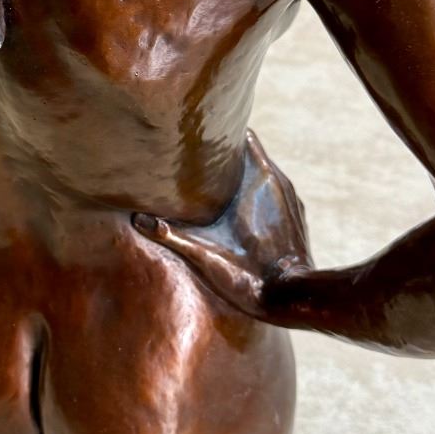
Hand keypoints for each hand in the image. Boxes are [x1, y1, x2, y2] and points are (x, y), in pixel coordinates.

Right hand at [133, 130, 310, 321]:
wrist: (293, 298)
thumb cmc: (251, 275)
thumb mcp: (206, 255)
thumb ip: (172, 236)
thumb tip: (139, 220)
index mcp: (259, 178)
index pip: (244, 137)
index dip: (221, 135)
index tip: (199, 138)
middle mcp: (277, 181)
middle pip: (250, 151)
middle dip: (226, 153)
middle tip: (197, 158)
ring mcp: (290, 197)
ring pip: (263, 170)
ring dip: (242, 171)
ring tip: (213, 178)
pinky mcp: (295, 214)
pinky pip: (273, 190)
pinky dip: (257, 190)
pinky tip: (239, 205)